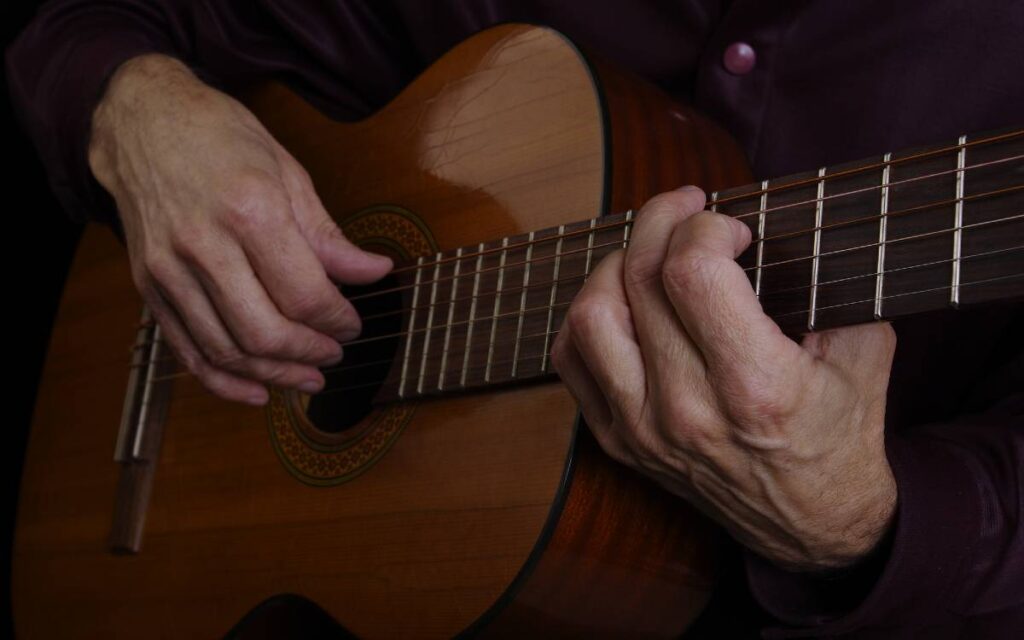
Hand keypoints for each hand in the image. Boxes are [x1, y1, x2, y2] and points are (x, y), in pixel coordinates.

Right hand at [88, 54, 391, 405]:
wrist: (141, 119)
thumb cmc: (220, 138)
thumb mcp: (287, 172)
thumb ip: (328, 234)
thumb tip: (374, 273)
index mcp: (250, 210)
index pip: (305, 294)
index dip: (338, 320)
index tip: (353, 323)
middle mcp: (203, 244)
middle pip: (266, 332)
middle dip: (310, 353)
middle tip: (335, 353)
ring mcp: (169, 269)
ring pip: (227, 350)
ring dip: (275, 376)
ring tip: (307, 378)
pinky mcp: (149, 286)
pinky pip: (187, 351)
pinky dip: (225, 382)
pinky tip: (257, 391)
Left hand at [551, 186, 897, 570]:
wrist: (812, 525)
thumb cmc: (840, 432)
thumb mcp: (862, 350)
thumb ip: (823, 281)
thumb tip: (769, 221)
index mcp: (755, 386)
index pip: (692, 272)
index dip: (706, 225)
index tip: (733, 228)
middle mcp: (687, 410)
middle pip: (639, 279)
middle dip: (661, 220)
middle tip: (687, 209)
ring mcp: (643, 429)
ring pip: (589, 316)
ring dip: (615, 265)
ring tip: (650, 255)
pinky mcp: (618, 440)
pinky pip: (570, 358)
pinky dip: (589, 315)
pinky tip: (623, 301)